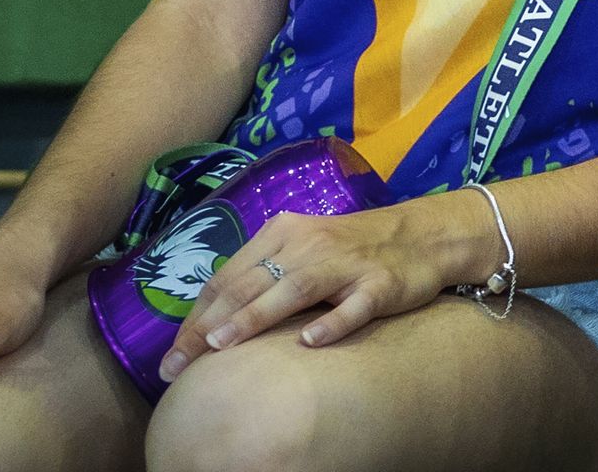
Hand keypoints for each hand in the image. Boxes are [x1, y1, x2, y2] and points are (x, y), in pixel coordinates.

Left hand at [157, 192, 495, 379]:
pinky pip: (355, 306)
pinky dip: (333, 323)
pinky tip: (311, 342)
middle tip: (177, 365)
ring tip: (222, 344)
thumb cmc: (353, 248)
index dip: (196, 315)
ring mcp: (348, 263)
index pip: (229, 276)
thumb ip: (264, 274)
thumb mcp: (304, 248)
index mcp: (285, 232)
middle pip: (252, 283)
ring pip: (295, 289)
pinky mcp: (382, 284)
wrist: (425, 234)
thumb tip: (209, 321)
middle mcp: (312, 243)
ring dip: (255, 316)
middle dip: (209, 326)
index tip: (171, 354)